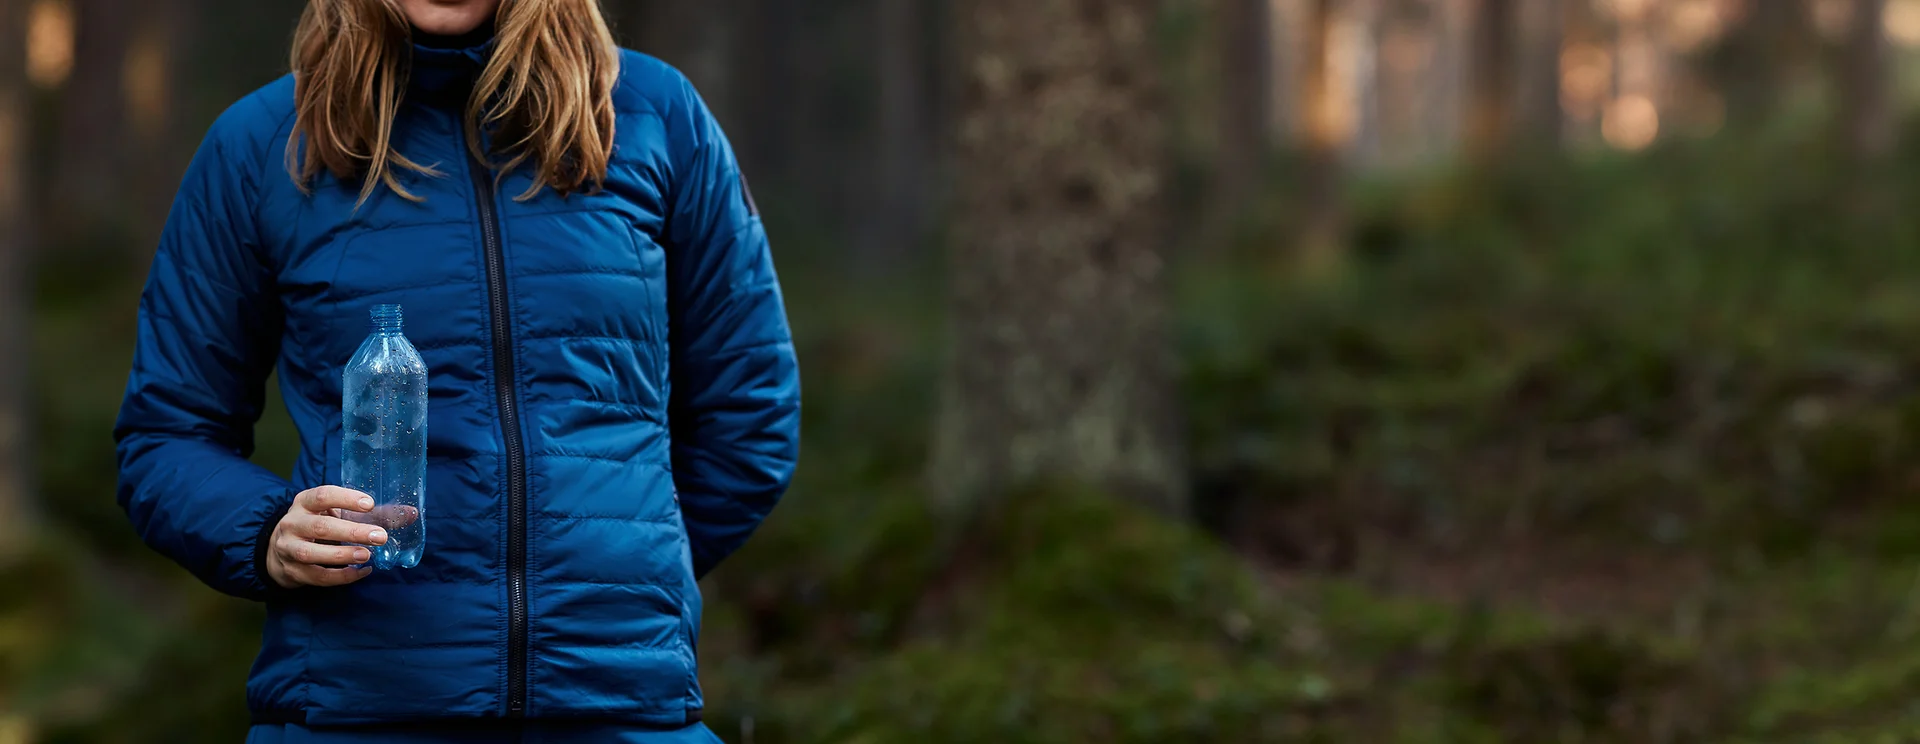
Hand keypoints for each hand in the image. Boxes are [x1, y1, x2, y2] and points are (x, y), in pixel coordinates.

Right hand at [265, 486, 407, 588]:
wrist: (280, 550)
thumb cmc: (318, 525)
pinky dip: (341, 576)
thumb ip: (374, 514)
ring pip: (311, 554)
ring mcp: (288, 549)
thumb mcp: (338, 513)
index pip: (322, 495)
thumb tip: (411, 514)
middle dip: (352, 532)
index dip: (346, 499)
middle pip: (320, 527)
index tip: (370, 504)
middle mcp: (293, 524)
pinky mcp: (292, 571)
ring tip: (367, 555)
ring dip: (342, 555)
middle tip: (380, 536)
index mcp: (304, 502)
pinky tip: (362, 571)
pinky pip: (317, 576)